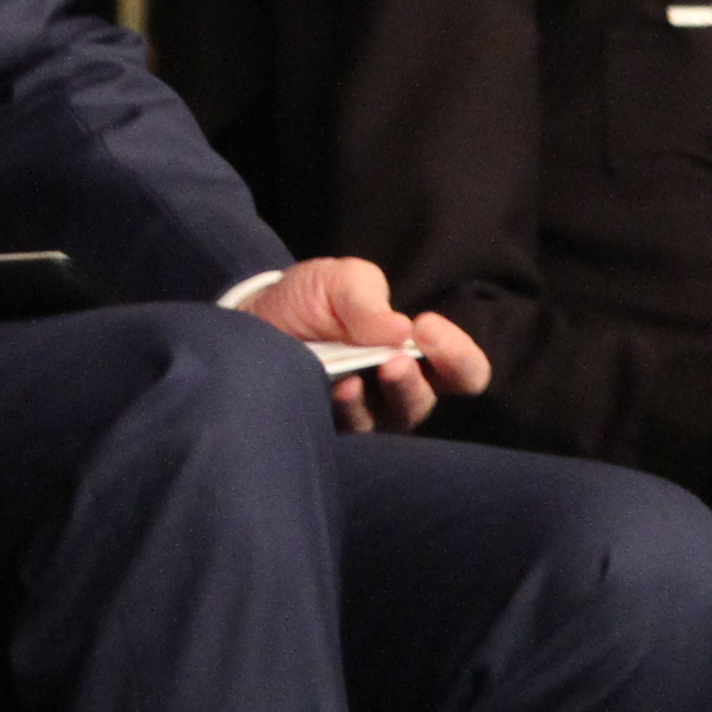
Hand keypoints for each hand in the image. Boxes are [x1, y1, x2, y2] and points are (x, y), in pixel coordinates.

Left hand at [237, 258, 482, 431]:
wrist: (248, 323)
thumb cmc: (307, 302)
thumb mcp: (339, 281)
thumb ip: (368, 296)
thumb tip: (401, 329)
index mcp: (413, 353)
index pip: (462, 370)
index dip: (458, 354)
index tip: (427, 326)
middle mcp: (397, 390)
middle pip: (430, 400)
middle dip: (418, 379)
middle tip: (397, 358)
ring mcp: (367, 414)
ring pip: (396, 420)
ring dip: (388, 396)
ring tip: (371, 371)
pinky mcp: (333, 430)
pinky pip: (354, 431)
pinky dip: (350, 407)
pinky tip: (338, 386)